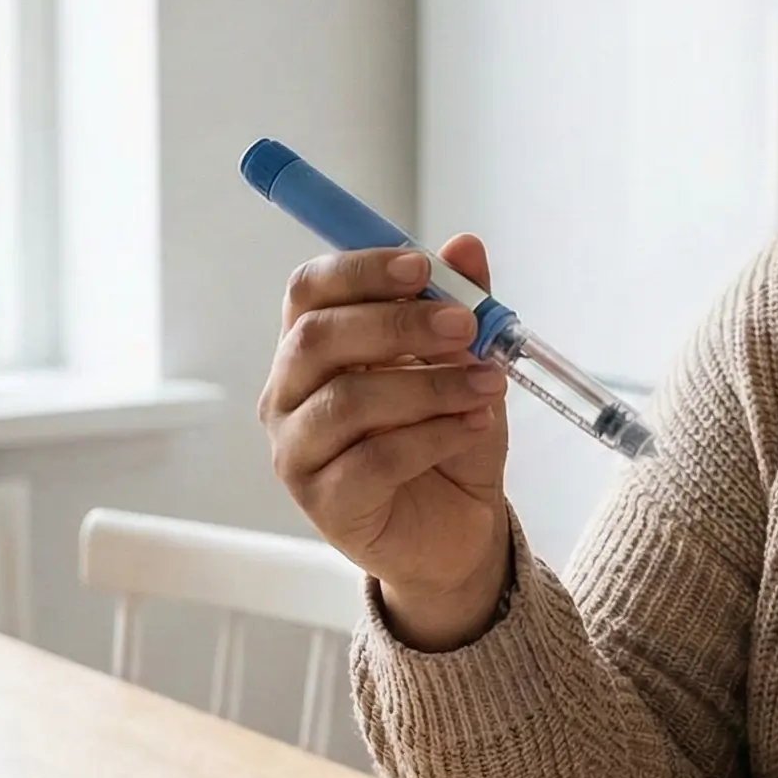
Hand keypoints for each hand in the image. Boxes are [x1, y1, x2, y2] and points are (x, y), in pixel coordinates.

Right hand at [259, 237, 511, 649]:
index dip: (360, 270)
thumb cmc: (445, 439)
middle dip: (398, 323)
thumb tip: (466, 246)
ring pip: (348, 400)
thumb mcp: (463, 365)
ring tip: (489, 385)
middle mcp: (288, 394)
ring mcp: (297, 451)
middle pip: (317, 338)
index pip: (308, 290)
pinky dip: (435, 435)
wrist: (455, 530)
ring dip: (429, 385)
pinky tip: (475, 427)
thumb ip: (460, 306)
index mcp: (311, 348)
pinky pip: (375, 458)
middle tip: (466, 325)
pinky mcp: (324, 503)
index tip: (422, 267)